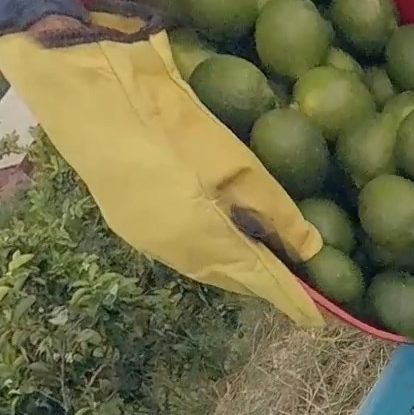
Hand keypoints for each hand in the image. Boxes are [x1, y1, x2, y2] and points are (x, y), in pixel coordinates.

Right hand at [0, 3, 324, 325]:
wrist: (94, 97)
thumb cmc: (172, 127)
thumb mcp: (238, 164)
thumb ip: (276, 211)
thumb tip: (312, 250)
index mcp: (203, 241)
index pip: (260, 281)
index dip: (291, 298)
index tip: (319, 317)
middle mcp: (174, 252)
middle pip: (232, 279)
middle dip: (266, 285)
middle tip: (299, 287)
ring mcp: (146, 239)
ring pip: (205, 267)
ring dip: (237, 270)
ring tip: (268, 266)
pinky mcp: (130, 222)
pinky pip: (183, 250)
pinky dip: (212, 252)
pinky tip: (225, 239)